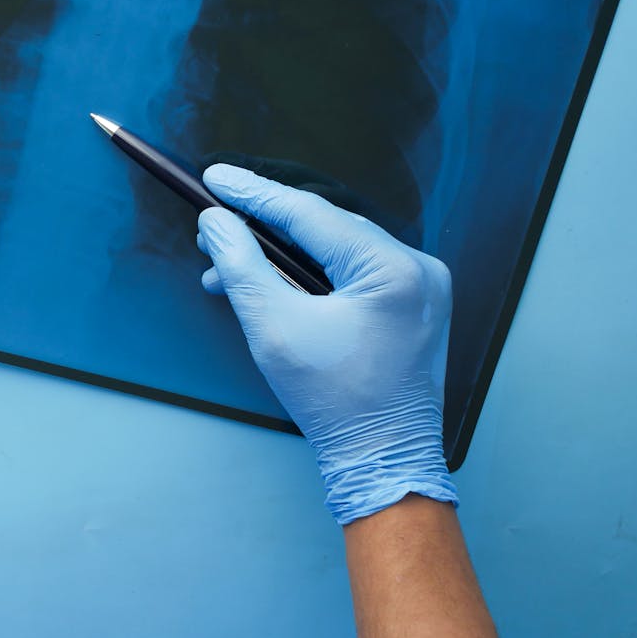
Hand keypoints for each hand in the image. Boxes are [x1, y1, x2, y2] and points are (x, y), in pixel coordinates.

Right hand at [197, 164, 457, 524]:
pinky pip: (355, 272)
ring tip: (231, 271)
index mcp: (393, 270)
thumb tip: (216, 223)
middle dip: (264, 231)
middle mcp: (417, 268)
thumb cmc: (333, 401)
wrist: (381, 458)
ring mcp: (422, 286)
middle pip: (325, 229)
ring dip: (284, 258)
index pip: (310, 214)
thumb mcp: (273, 328)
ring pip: (338, 250)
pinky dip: (312, 276)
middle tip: (213, 230)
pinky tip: (274, 287)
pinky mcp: (414, 304)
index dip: (255, 195)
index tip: (216, 179)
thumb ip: (241, 266)